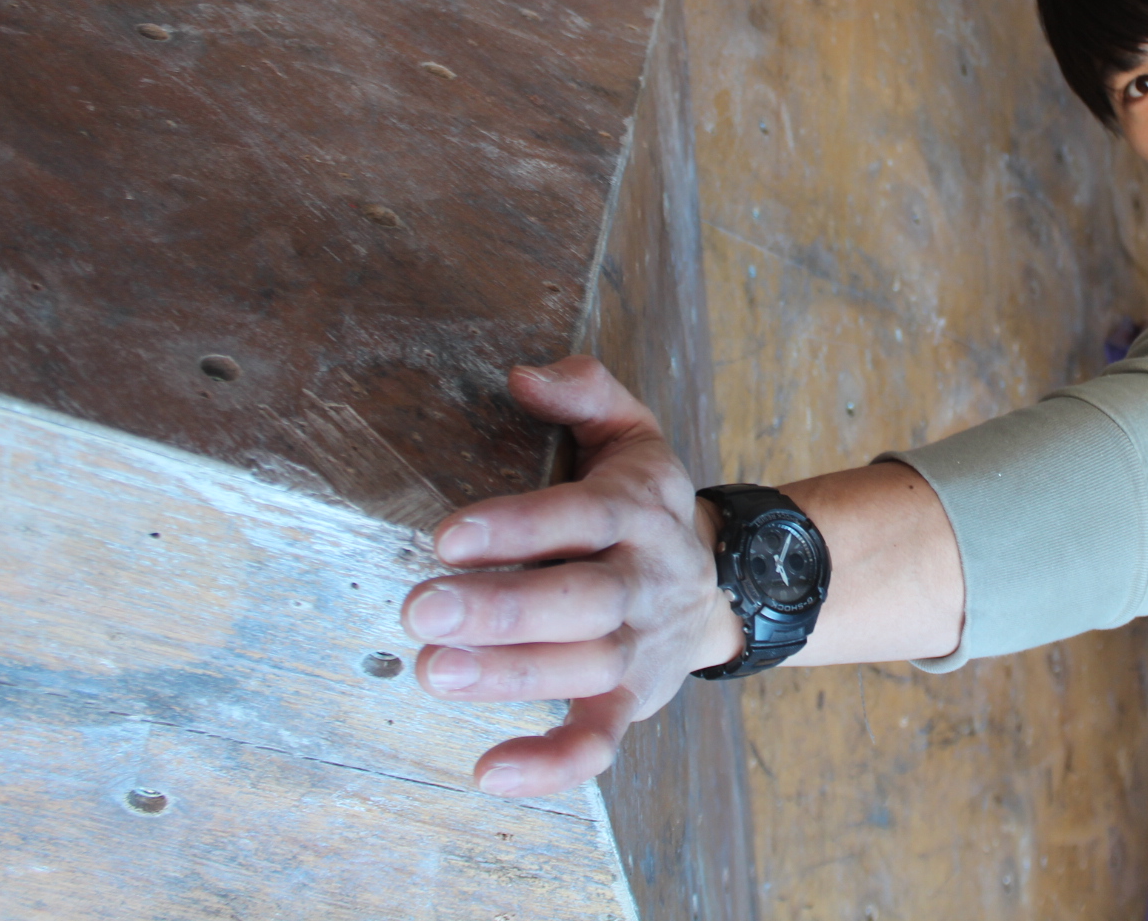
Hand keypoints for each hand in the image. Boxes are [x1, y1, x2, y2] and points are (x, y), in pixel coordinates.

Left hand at [399, 356, 741, 796]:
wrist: (727, 581)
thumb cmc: (646, 503)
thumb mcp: (631, 433)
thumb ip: (585, 392)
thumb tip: (521, 377)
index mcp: (637, 511)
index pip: (582, 516)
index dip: (520, 526)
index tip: (449, 535)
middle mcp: (644, 581)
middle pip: (581, 600)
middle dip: (501, 609)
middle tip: (420, 610)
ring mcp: (639, 648)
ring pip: (583, 669)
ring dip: (508, 676)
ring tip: (432, 671)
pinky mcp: (631, 702)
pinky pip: (599, 741)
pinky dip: (552, 764)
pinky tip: (490, 769)